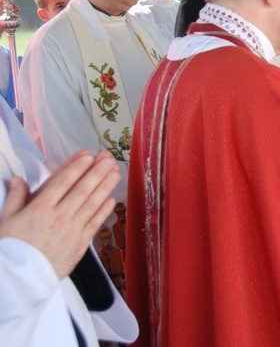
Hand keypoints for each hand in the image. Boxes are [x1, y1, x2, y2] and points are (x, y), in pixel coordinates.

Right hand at [0, 150, 119, 278]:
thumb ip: (15, 197)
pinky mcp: (81, 243)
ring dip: (105, 185)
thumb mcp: (6, 220)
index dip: (76, 166)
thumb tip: (18, 179)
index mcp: (39, 208)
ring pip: (92, 203)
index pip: (62, 182)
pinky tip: (111, 198)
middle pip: (82, 189)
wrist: (21, 279)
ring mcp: (72, 229)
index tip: (88, 155)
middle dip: (97, 171)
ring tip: (115, 171)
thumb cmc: (12, 249)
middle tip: (108, 158)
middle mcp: (59, 216)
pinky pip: (96, 222)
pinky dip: (104, 209)